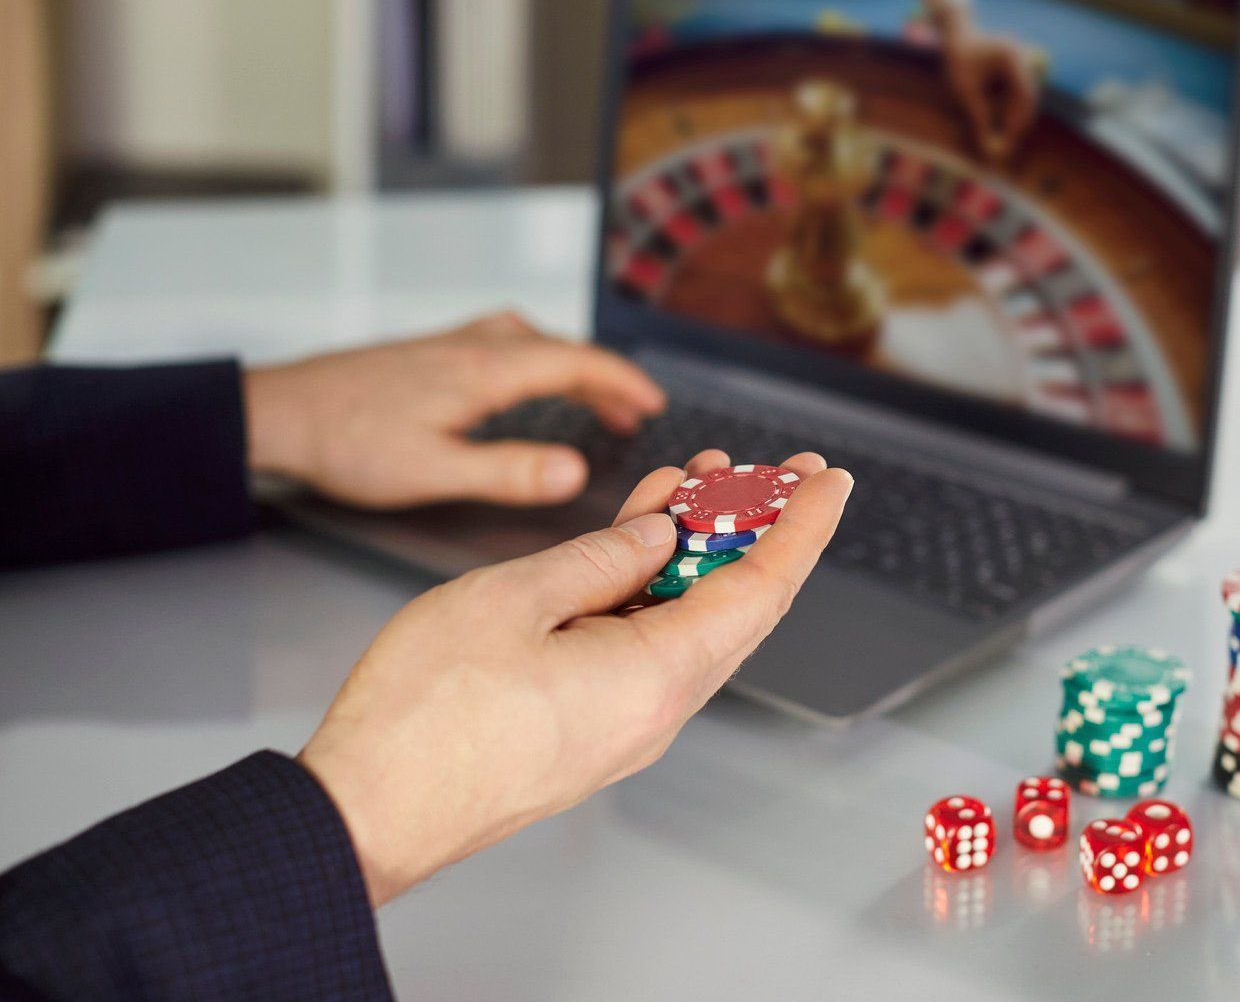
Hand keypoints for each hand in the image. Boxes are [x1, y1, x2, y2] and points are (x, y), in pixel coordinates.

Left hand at [242, 312, 664, 508]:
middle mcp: (472, 347)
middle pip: (559, 348)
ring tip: (592, 398)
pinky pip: (503, 343)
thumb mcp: (433, 471)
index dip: (622, 380)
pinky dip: (536, 360)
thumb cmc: (348, 443)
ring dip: (570, 366)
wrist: (279, 412)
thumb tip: (577, 471)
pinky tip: (522, 382)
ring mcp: (449, 345)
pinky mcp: (429, 353)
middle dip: (604, 377)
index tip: (654, 402)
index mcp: (483, 372)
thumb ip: (508, 471)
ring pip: (530, 342)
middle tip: (636, 412)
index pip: (574, 362)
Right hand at [296, 450, 852, 905]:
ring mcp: (625, 725)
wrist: (367, 812)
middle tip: (771, 469)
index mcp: (654, 677)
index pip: (760, 589)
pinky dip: (655, 589)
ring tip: (696, 484)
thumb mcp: (513, 597)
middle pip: (736, 606)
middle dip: (758, 529)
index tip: (828, 481)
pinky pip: (648, 648)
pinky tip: (639, 543)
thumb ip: (601, 558)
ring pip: (690, 623)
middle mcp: (657, 711)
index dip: (802, 528)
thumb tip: (657, 536)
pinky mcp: (591, 729)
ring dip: (699, 553)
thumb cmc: (425, 718)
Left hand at [939, 15, 1040, 161]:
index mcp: (1010, 57)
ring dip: (1009, 117)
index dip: (1017, 122)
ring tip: (986, 120)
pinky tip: (987, 107)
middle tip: (1004, 147)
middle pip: (1028, 99)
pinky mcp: (1019, 70)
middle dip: (1016, 124)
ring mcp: (1023, 63)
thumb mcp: (964, 90)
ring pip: (1022, 100)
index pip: (1023, 96)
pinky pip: (1017, 95)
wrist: (958, 36)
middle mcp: (1023, 58)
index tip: (1007, 142)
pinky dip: (1006, 108)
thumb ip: (978, 115)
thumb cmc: (957, 61)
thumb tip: (988, 145)